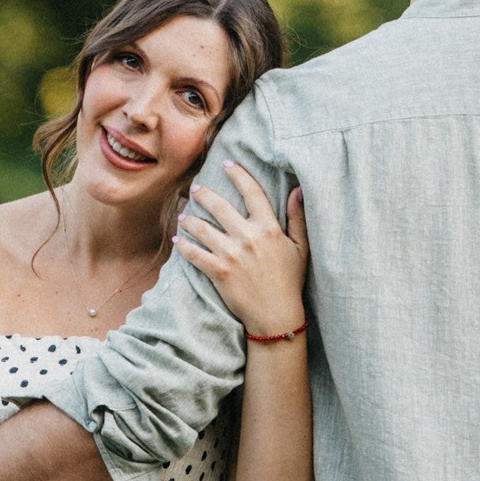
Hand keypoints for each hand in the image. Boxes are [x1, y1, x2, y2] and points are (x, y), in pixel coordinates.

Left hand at [177, 166, 307, 338]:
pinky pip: (194, 253)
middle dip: (203, 194)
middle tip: (195, 189)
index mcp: (269, 228)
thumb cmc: (290, 281)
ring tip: (184, 216)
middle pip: (219, 206)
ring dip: (189, 219)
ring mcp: (231, 254)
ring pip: (201, 228)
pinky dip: (183, 245)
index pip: (252, 191)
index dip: (238, 174)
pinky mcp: (217, 271)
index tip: (227, 164)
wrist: (276, 315)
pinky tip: (178, 240)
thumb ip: (298, 218)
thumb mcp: (301, 248)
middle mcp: (248, 237)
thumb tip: (299, 190)